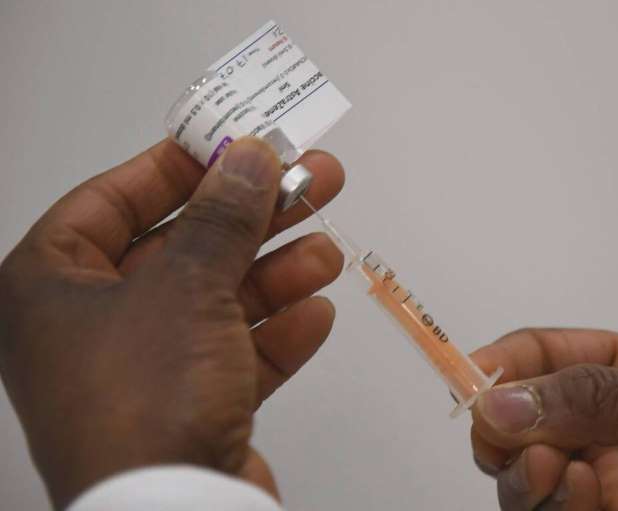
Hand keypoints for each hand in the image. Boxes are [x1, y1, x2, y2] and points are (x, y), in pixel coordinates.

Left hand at [0, 137, 344, 508]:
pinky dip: (274, 334)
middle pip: (181, 250)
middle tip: (308, 181)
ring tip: (325, 251)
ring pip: (215, 302)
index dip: (176, 167)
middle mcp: (90, 327)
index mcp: (54, 288)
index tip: (231, 145)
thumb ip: (223, 216)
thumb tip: (250, 156)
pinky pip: (233, 356)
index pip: (111, 201)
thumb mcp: (188, 285)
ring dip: (274, 275)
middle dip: (251, 219)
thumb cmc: (146, 398)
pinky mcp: (186, 411)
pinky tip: (315, 314)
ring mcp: (141, 372)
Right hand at [469, 328, 617, 509]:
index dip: (495, 365)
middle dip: (512, 438)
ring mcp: (608, 482)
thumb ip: (597, 399)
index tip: (466, 383)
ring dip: (539, 482)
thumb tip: (503, 400)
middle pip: (516, 428)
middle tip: (535, 449)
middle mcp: (602, 427)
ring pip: (531, 483)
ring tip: (577, 476)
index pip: (536, 357)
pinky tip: (604, 498)